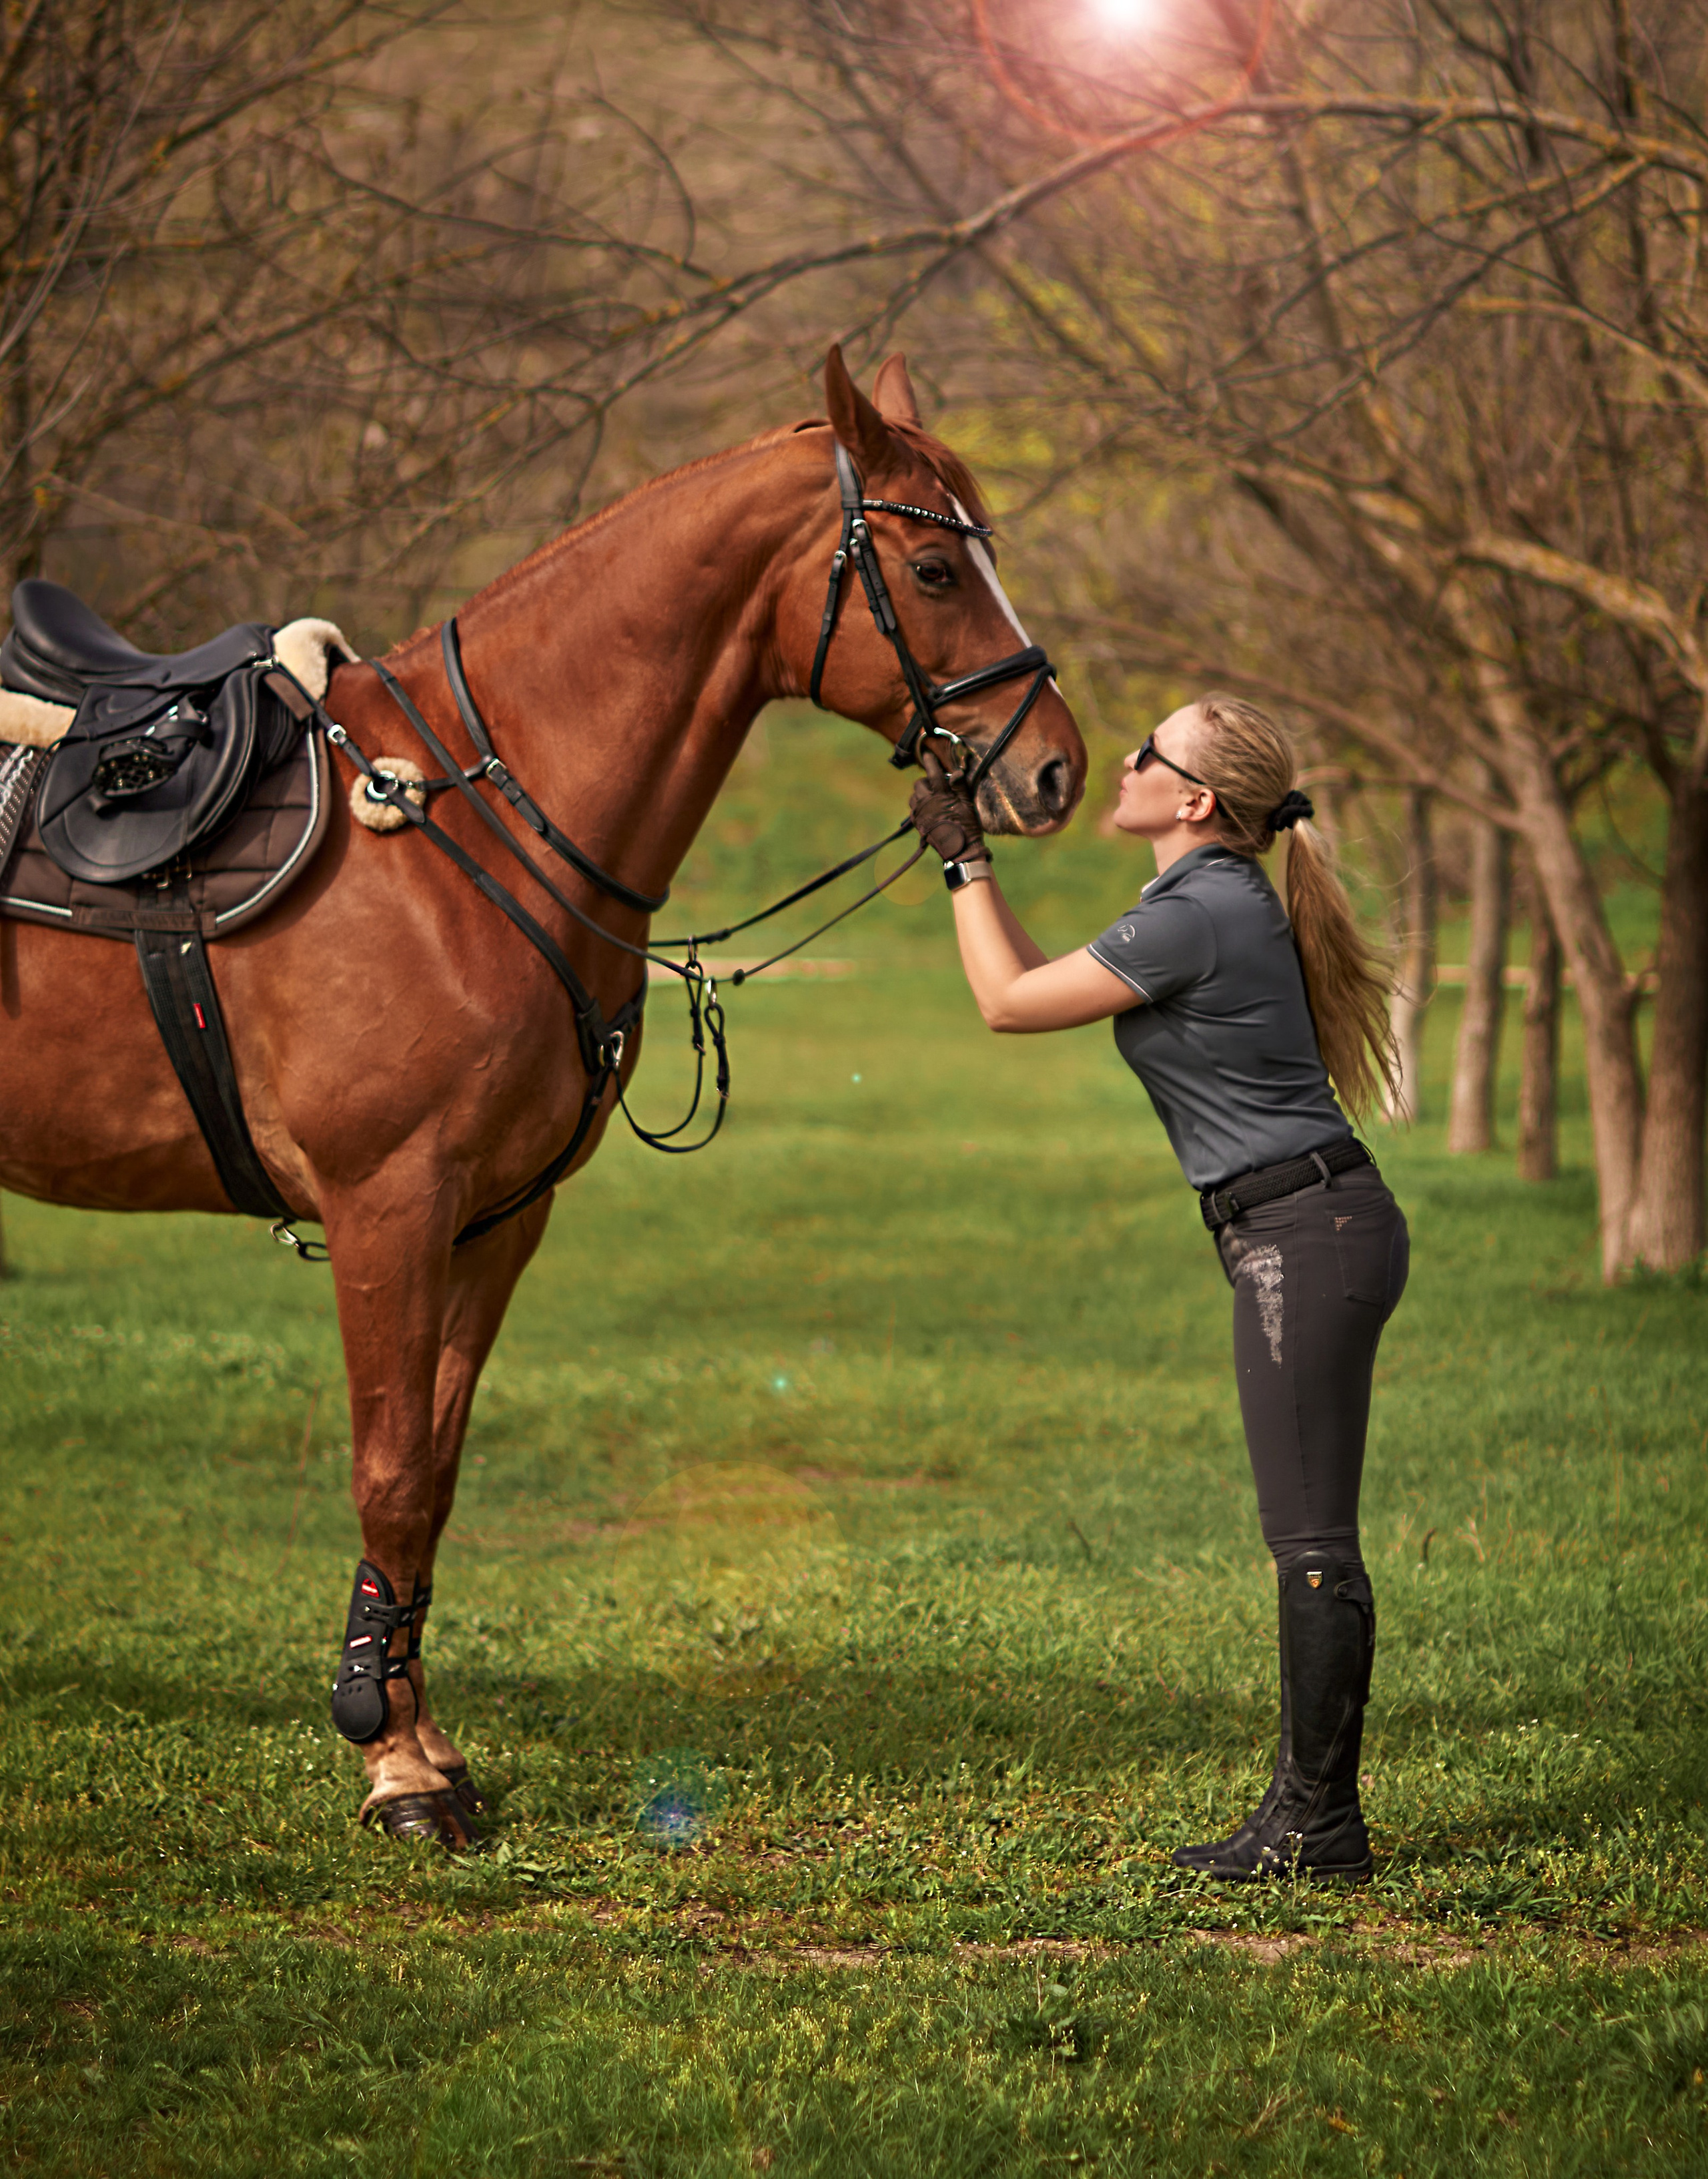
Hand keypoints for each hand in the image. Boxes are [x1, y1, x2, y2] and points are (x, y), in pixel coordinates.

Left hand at [908, 747, 986, 864]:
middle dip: (926, 781)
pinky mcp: (917, 823)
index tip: (927, 754)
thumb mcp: (967, 805)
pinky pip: (913, 809)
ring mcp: (920, 813)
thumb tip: (956, 771)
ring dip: (920, 794)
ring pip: (914, 796)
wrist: (959, 850)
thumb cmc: (967, 827)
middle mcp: (927, 802)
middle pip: (919, 784)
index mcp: (941, 795)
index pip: (933, 773)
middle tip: (937, 785)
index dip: (930, 762)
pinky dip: (918, 806)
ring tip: (931, 798)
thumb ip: (960, 786)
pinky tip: (928, 810)